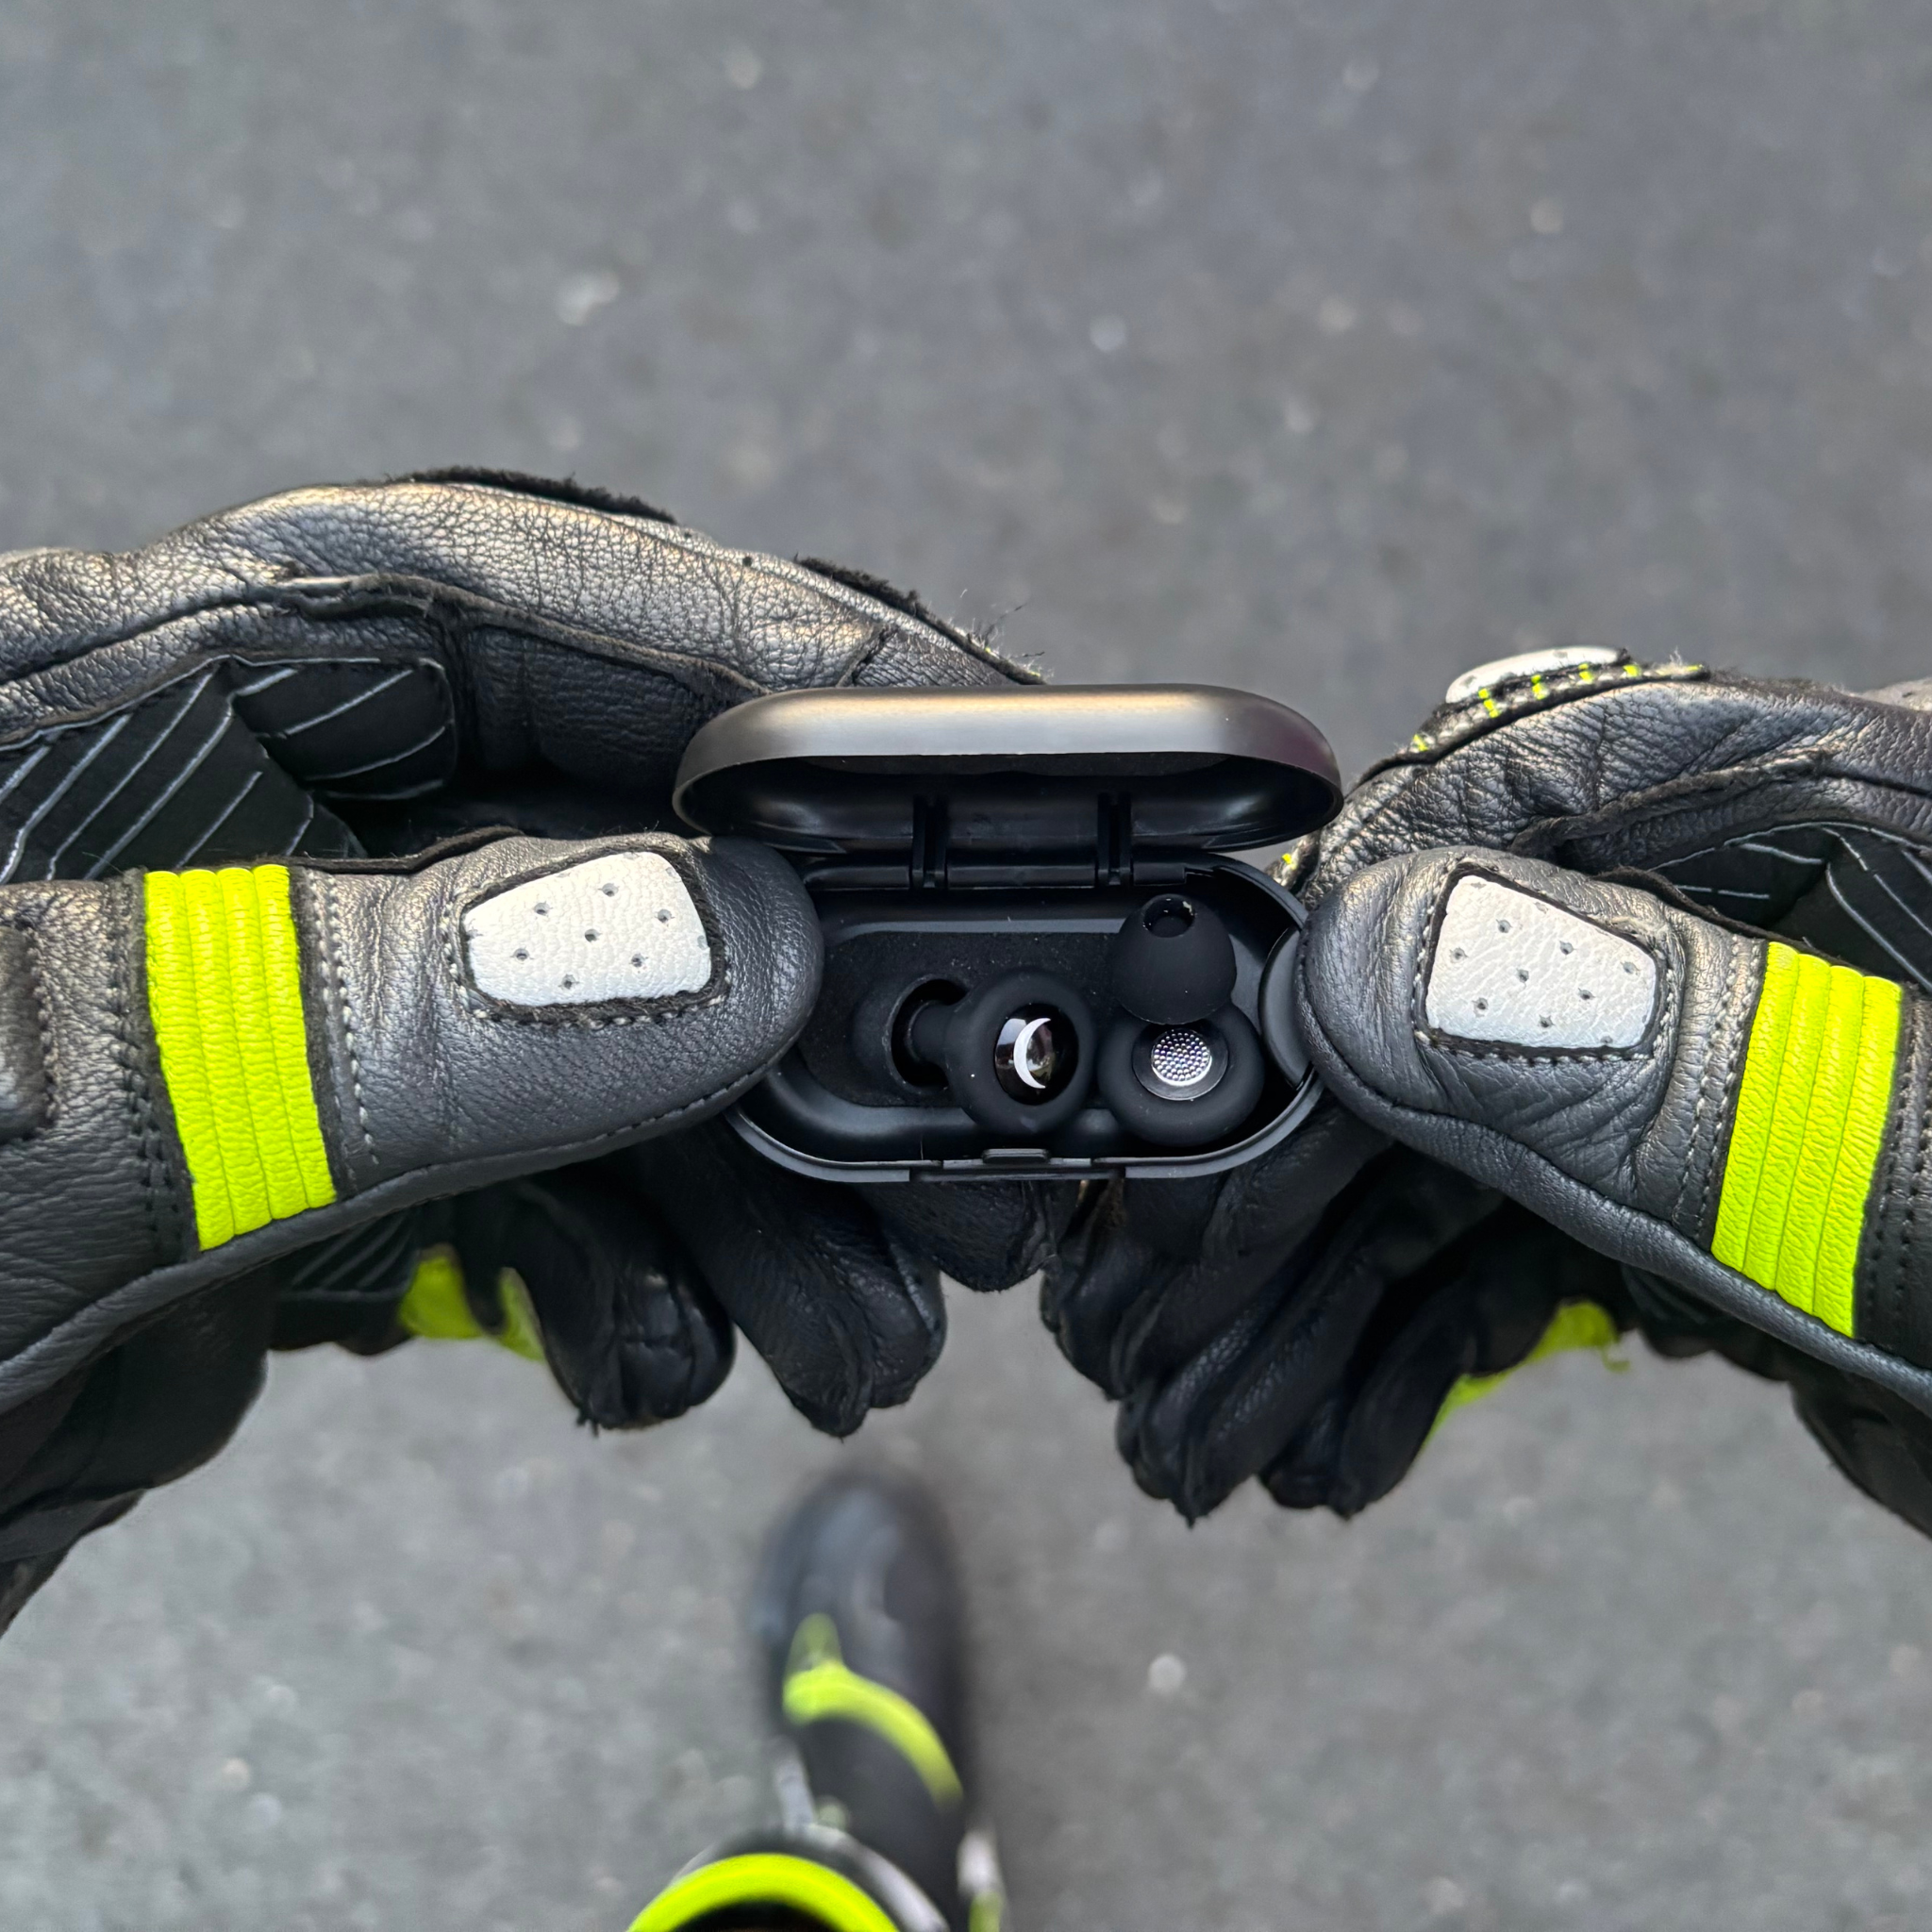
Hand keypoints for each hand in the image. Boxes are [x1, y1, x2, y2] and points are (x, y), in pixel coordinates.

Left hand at [0, 470, 1039, 1626]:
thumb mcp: (2, 1146)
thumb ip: (340, 1024)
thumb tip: (695, 944)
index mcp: (70, 730)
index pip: (460, 604)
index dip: (728, 645)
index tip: (931, 743)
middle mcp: (182, 856)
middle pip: (570, 827)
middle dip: (781, 971)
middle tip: (937, 1092)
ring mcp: (240, 1030)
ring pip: (579, 1032)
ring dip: (746, 1167)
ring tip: (849, 1302)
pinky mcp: (264, 1190)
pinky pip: (518, 1181)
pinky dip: (634, 1265)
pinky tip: (668, 1346)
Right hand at [1044, 657, 1931, 1531]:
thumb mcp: (1920, 1184)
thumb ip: (1661, 1063)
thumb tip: (1382, 957)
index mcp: (1850, 821)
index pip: (1516, 811)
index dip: (1339, 945)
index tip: (1220, 1095)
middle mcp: (1781, 915)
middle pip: (1458, 993)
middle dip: (1298, 1177)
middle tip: (1166, 1318)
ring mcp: (1755, 1056)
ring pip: (1476, 1133)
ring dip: (1337, 1281)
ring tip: (1219, 1412)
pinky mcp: (1744, 1184)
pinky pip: (1539, 1230)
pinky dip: (1429, 1329)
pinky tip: (1344, 1412)